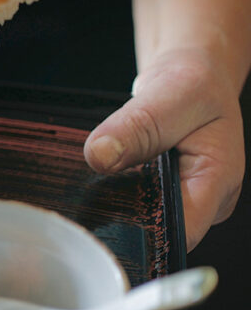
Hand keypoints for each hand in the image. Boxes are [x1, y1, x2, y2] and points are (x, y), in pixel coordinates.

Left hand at [84, 48, 244, 250]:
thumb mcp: (169, 94)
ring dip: (116, 205)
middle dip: (124, 219)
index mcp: (218, 180)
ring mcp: (183, 198)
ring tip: (96, 182)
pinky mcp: (163, 193)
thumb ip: (135, 126)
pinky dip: (115, 192)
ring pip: (142, 218)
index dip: (144, 235)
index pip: (181, 232)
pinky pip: (134, 203)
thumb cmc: (193, 83)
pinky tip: (101, 179)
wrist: (190, 74)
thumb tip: (100, 155)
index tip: (105, 219)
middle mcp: (204, 198)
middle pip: (159, 231)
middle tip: (90, 196)